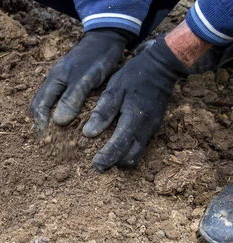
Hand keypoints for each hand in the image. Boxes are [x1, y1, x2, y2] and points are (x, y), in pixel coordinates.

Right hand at [31, 29, 131, 135]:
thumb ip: (72, 98)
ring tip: (58, 133)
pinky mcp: (72, 81)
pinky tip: (70, 119)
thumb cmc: (97, 57)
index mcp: (54, 81)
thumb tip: (58, 122)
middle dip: (42, 123)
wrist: (108, 37)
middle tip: (50, 139)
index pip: (39, 106)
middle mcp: (54, 81)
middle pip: (40, 105)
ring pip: (49, 102)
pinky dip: (60, 111)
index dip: (41, 124)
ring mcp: (62, 80)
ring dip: (51, 117)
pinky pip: (60, 99)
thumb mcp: (86, 79)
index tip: (47, 139)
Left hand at [83, 35, 189, 171]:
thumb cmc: (134, 76)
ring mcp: (152, 129)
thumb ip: (103, 111)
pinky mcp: (154, 127)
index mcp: (134, 119)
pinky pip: (141, 145)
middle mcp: (146, 128)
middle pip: (131, 158)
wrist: (162, 67)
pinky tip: (116, 144)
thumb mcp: (114, 89)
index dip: (107, 158)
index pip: (120, 146)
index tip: (95, 166)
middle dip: (115, 163)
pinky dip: (128, 149)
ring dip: (122, 158)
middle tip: (98, 163)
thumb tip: (88, 133)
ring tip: (105, 155)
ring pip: (137, 154)